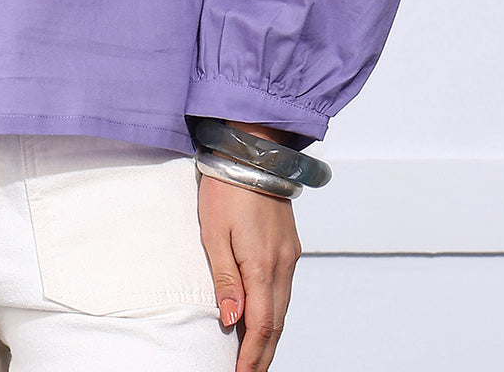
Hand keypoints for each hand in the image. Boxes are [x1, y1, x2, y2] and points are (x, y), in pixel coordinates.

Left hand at [197, 166, 301, 371]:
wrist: (252, 152)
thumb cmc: (226, 188)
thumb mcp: (213, 233)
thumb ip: (224, 279)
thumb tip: (232, 321)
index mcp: (262, 264)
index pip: (262, 325)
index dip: (252, 356)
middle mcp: (283, 264)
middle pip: (276, 323)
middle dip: (263, 354)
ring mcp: (289, 254)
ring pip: (283, 308)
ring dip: (270, 336)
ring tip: (254, 357)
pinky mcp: (290, 245)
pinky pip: (285, 289)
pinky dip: (275, 312)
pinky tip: (264, 319)